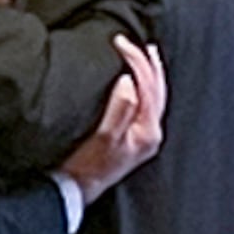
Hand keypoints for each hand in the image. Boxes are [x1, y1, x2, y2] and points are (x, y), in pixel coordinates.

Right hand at [54, 37, 166, 202]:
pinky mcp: (134, 136)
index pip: (148, 86)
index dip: (136, 61)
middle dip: (148, 64)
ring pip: (154, 96)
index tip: (119, 43)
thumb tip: (127, 81)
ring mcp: (143, 135)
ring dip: (150, 73)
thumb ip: (118, 109)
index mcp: (147, 131)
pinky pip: (146, 103)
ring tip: (145, 54)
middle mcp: (150, 133)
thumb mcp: (103, 137)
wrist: (77, 189)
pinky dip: (143, 86)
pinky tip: (135, 81)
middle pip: (157, 90)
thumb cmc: (87, 166)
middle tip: (137, 44)